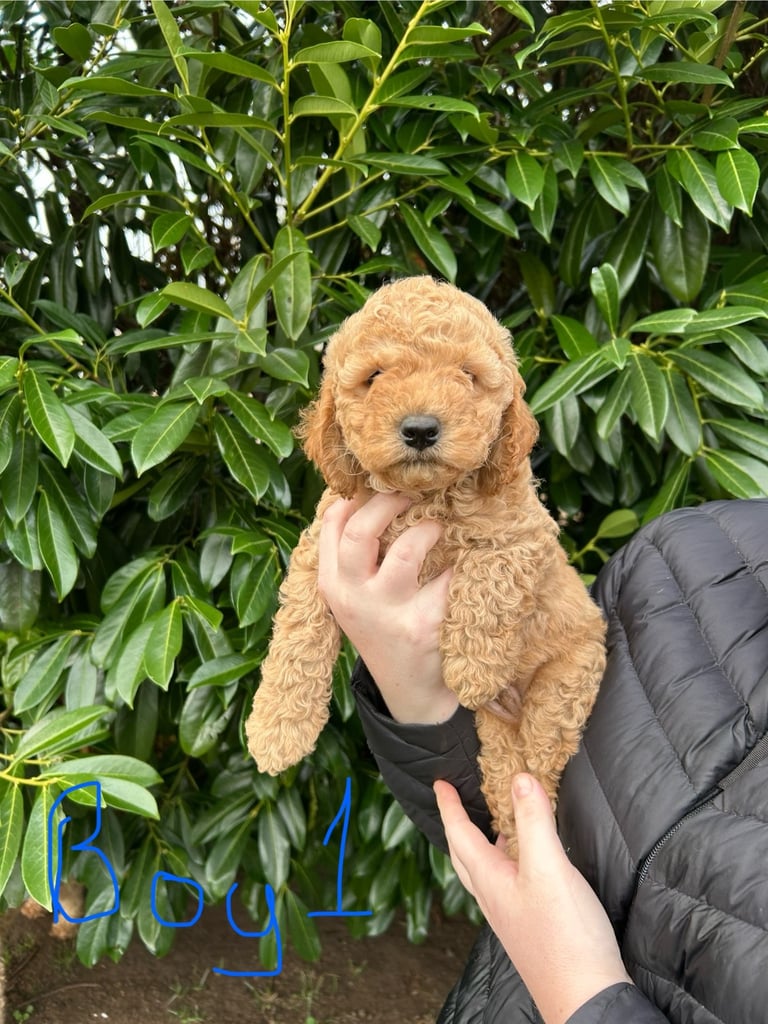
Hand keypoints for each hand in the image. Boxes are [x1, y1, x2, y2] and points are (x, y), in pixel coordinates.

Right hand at [318, 492, 457, 723]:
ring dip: (428, 530)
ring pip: (407, 551)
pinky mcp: (425, 626)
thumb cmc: (384, 628)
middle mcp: (353, 598)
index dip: (358, 495)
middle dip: (390, 501)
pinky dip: (458, 565)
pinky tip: (462, 563)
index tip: (381, 484)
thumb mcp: (354, 595)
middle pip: (360, 531)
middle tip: (413, 493)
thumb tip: (364, 493)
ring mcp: (388, 614)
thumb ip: (352, 554)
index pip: (332, 523)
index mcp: (332, 584)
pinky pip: (447, 580)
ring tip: (438, 529)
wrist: (409, 690)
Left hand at [434, 775, 631, 1023]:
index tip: (440, 784)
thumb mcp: (549, 869)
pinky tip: (530, 860)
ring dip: (483, 843)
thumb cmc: (564, 938)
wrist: (586, 998)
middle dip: (458, 825)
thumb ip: (534, 822)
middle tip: (457, 801)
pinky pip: (507, 883)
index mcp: (490, 880)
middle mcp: (493, 898)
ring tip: (495, 823)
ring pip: (486, 870)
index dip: (450, 806)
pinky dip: (509, 860)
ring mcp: (510, 914)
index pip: (460, 835)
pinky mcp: (530, 925)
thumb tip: (520, 779)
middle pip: (465, 855)